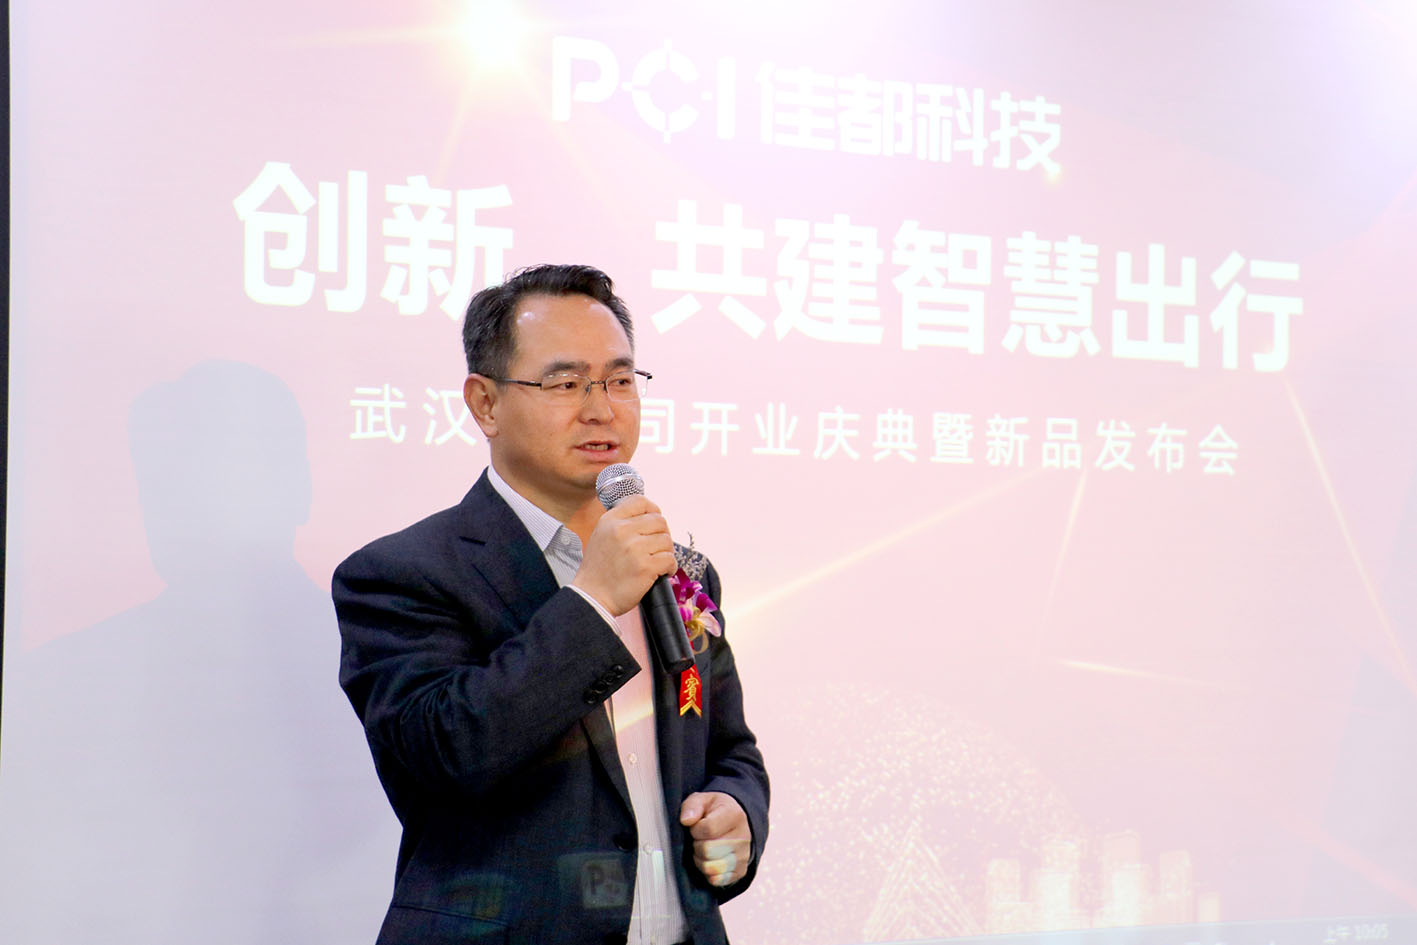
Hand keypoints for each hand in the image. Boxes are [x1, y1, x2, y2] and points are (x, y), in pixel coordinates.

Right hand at [573, 495, 675, 615]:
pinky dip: (670, 567)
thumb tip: (648, 516)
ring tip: (658, 562)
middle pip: (659, 521)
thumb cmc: (598, 571)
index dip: (653, 510)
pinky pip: (670, 559)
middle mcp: (622, 530)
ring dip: (666, 552)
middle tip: (658, 548)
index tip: (655, 523)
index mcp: (610, 520)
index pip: (641, 501)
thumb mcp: (601, 536)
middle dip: (662, 535)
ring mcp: (634, 548)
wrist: (591, 598)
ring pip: (667, 540)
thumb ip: (620, 523)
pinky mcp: (645, 567)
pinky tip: (662, 572)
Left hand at [679, 791, 751, 887]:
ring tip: (703, 849)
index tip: (696, 827)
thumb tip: (686, 820)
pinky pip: (716, 880)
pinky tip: (709, 860)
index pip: (708, 829)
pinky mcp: (741, 871)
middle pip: (707, 850)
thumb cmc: (713, 811)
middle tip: (698, 839)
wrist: (733, 823)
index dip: (695, 830)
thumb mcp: (701, 800)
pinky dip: (707, 872)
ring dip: (700, 860)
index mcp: (735, 815)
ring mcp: (744, 856)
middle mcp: (744, 836)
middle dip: (696, 845)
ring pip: (710, 867)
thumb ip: (692, 806)